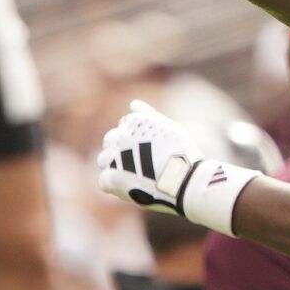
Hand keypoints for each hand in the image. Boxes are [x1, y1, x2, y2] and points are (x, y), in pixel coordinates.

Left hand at [95, 100, 204, 215]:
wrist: (185, 181)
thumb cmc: (182, 154)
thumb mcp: (169, 128)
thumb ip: (149, 114)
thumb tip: (133, 104)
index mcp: (135, 121)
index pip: (124, 126)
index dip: (135, 139)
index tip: (148, 150)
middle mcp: (121, 136)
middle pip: (110, 140)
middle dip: (121, 150)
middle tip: (140, 164)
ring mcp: (114, 157)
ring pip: (104, 159)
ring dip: (114, 166)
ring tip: (136, 175)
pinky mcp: (111, 178)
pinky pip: (104, 180)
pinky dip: (115, 185)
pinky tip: (133, 186)